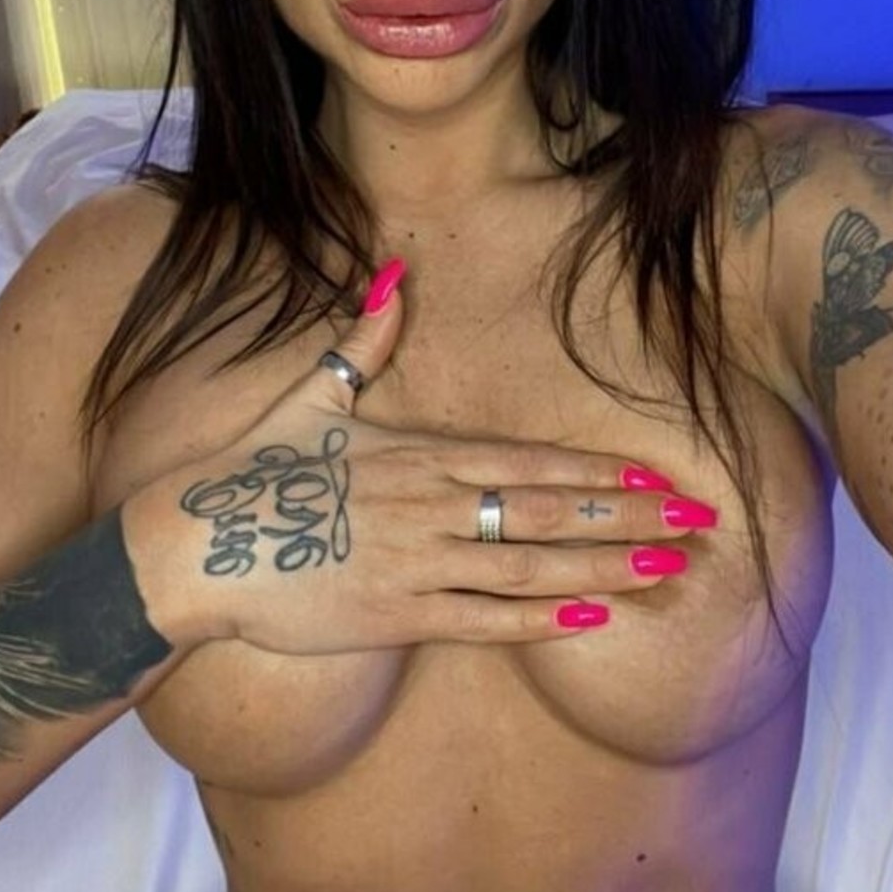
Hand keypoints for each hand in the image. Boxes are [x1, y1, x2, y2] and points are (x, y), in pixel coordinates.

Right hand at [128, 261, 716, 656]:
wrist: (194, 548)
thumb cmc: (256, 468)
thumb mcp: (313, 394)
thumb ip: (365, 339)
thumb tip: (392, 272)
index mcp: (418, 453)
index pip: (528, 463)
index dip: (597, 472)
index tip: (657, 476)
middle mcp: (429, 506)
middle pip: (548, 513)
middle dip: (628, 517)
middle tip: (698, 523)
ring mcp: (415, 564)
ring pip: (529, 568)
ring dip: (604, 567)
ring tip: (668, 569)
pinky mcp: (394, 616)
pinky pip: (481, 617)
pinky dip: (538, 619)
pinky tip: (591, 615)